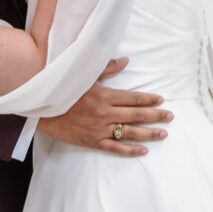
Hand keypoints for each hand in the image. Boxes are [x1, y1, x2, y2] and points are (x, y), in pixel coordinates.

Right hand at [37, 58, 171, 156]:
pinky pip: (115, 148)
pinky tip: (143, 150)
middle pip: (137, 115)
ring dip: (149, 133)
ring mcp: (99, 129)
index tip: (162, 100)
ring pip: (130, 132)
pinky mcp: (92, 141)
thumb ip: (108, 68)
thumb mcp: (85, 75)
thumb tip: (126, 60)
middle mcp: (104, 113)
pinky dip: (130, 150)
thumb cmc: (64, 89)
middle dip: (156, 116)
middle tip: (170, 116)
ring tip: (163, 133)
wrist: (42, 108)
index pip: (133, 98)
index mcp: (104, 95)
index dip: (149, 99)